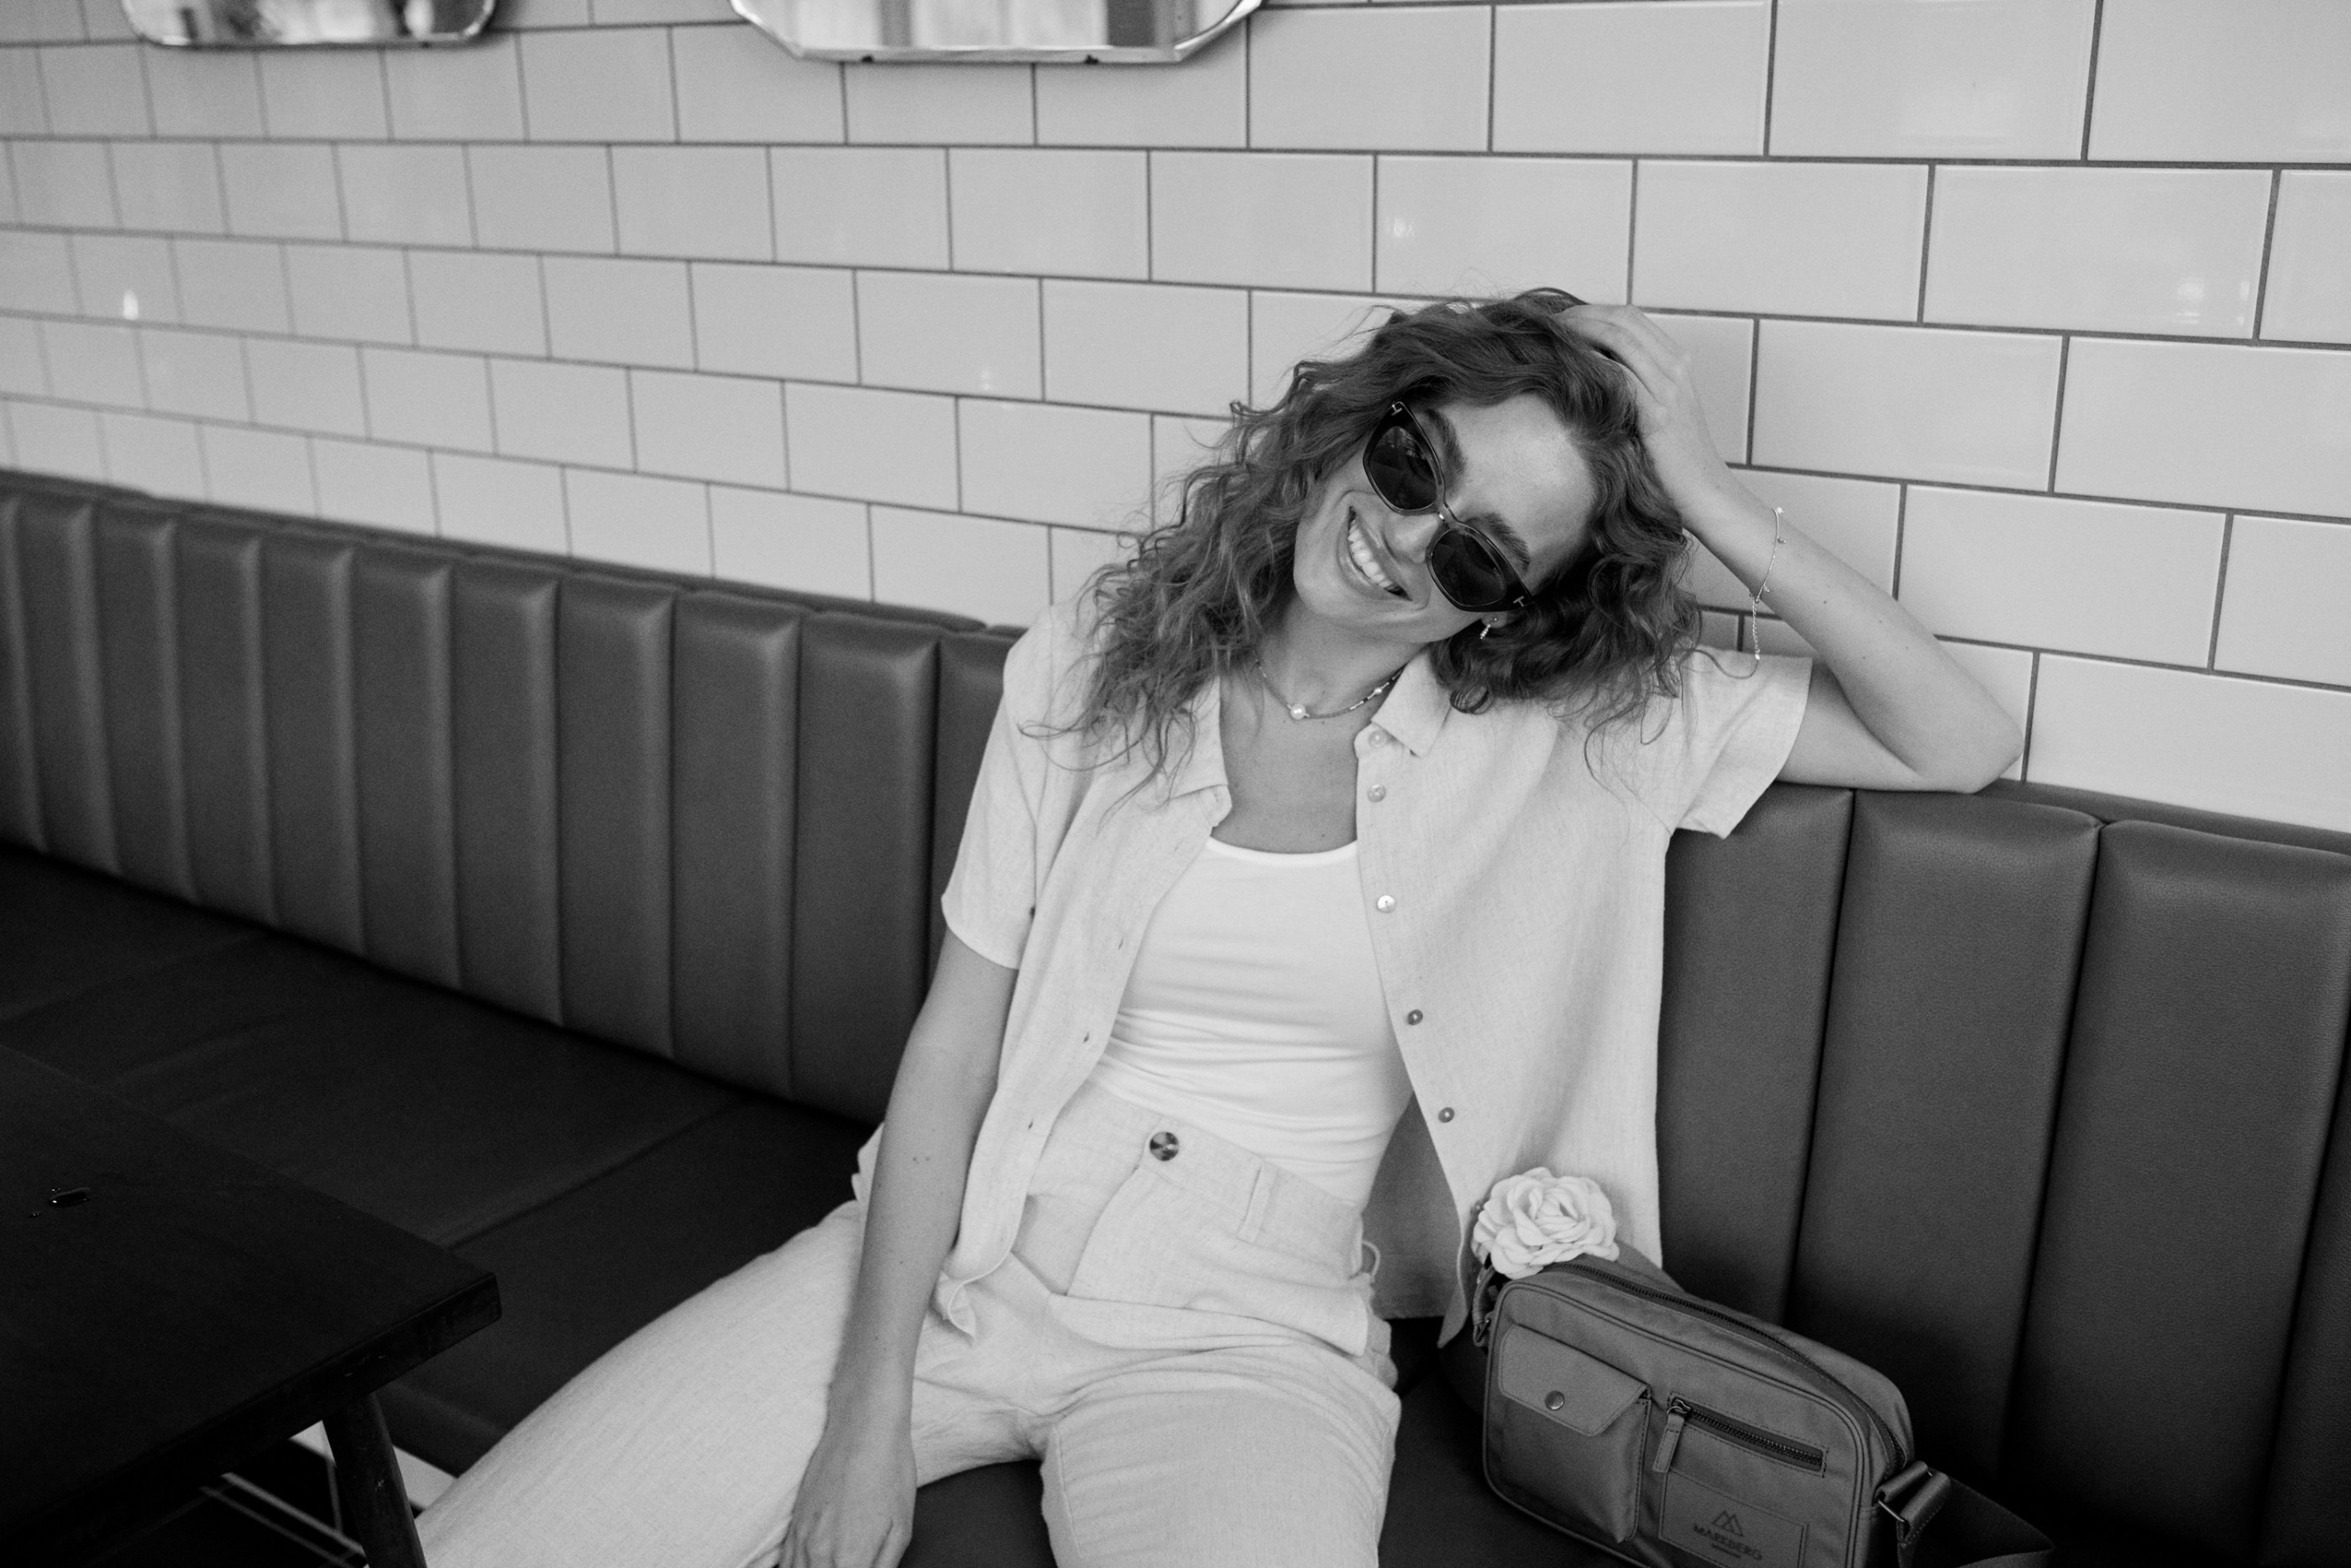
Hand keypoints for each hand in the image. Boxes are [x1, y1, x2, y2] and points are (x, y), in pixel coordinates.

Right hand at [781, 1394, 915, 1567]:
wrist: (861, 1427)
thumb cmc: (889, 1473)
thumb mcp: (900, 1529)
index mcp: (850, 1560)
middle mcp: (818, 1555)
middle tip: (849, 1566)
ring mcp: (801, 1540)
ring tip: (834, 1565)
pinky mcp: (793, 1525)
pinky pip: (785, 1566)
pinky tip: (810, 1566)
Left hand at [1556, 303, 1747, 536]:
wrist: (1707, 494)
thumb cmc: (1675, 463)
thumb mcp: (1657, 415)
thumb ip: (1634, 390)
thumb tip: (1588, 379)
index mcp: (1676, 363)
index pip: (1630, 317)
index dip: (1593, 311)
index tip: (1561, 321)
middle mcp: (1676, 368)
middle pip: (1623, 318)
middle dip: (1581, 314)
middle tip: (1548, 324)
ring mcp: (1670, 389)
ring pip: (1621, 337)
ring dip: (1581, 330)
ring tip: (1551, 338)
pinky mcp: (1660, 415)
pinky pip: (1621, 374)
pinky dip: (1592, 362)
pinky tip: (1568, 365)